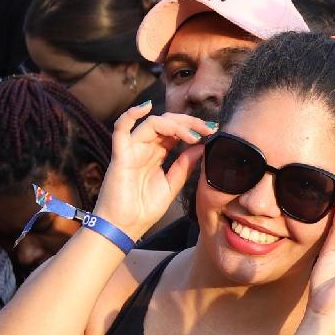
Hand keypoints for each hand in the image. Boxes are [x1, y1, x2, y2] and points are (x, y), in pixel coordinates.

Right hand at [93, 105, 210, 239]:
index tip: (213, 131)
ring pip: (152, 124)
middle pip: (166, 123)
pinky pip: (120, 129)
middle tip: (208, 129)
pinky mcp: (120, 156)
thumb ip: (184, 166)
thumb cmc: (144, 209)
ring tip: (194, 134)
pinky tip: (146, 107)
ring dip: (176, 124)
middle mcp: (144, 148)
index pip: (174, 132)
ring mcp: (131, 150)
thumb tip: (201, 147)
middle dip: (189, 122)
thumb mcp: (172, 185)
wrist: (125, 228)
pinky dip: (130, 114)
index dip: (193, 127)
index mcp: (156, 154)